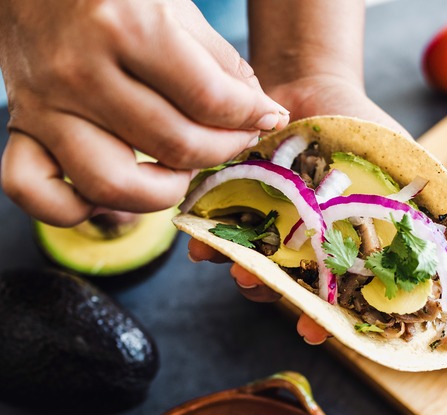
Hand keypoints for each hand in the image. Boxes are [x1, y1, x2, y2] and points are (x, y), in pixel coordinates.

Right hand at [0, 0, 288, 226]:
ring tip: (184, 169)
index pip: (209, 100)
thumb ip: (220, 62)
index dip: (252, 115)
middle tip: (238, 139)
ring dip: (164, 191)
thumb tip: (259, 113)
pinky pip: (35, 194)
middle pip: (174, 145)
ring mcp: (45, 107)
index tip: (268, 117)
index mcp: (127, 28)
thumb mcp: (174, 7)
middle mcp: (80, 72)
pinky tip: (114, 191)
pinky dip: (75, 208)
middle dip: (224, 150)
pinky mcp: (21, 129)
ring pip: (113, 185)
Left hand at [186, 78, 406, 344]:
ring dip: (242, 271)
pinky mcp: (236, 205)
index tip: (315, 332)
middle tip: (267, 294)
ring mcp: (268, 228)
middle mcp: (303, 245)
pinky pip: (218, 230)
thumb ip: (422, 199)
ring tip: (237, 269)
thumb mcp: (400, 162)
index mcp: (342, 244)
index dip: (327, 317)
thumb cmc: (361, 128)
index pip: (336, 294)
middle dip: (277, 296)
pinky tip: (202, 242)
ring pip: (252, 264)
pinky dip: (208, 239)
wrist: (312, 85)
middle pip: (289, 286)